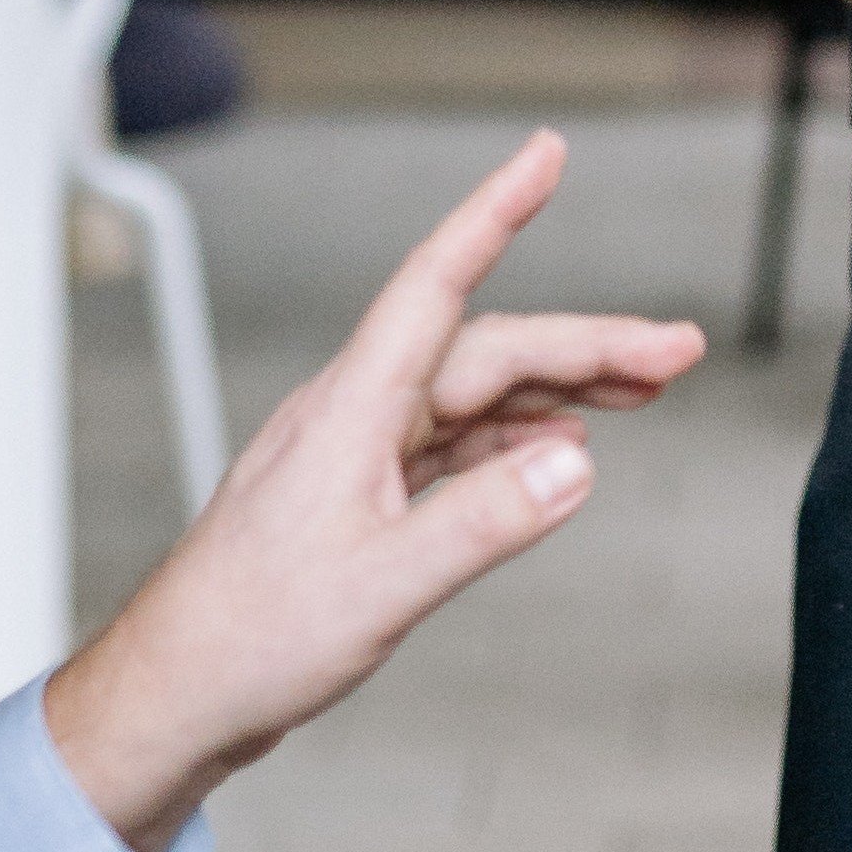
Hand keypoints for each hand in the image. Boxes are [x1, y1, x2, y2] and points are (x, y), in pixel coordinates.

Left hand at [42, 131, 705, 851]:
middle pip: (488, 348)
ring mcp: (357, 453)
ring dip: (562, 386)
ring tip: (644, 389)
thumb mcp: (380, 587)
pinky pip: (455, 441)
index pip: (437, 282)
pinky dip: (516, 437)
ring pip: (477, 392)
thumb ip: (481, 523)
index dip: (495, 212)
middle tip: (679, 351)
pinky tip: (559, 449)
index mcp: (353, 408)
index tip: (545, 155)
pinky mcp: (360, 496)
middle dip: (589, 342)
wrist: (172, 696)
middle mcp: (357, 413)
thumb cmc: (248, 641)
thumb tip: (577, 465)